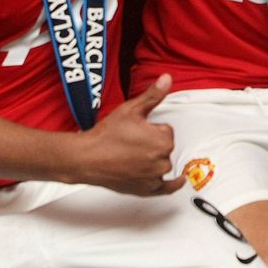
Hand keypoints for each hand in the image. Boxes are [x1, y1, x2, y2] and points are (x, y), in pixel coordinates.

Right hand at [77, 75, 185, 195]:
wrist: (86, 158)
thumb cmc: (106, 135)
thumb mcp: (131, 109)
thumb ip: (153, 95)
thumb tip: (167, 79)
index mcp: (163, 140)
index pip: (165, 130)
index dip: (149, 128)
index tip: (134, 131)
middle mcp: (162, 161)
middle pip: (164, 147)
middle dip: (151, 143)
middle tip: (129, 142)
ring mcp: (154, 177)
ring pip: (162, 163)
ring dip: (153, 159)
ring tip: (131, 156)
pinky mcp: (146, 189)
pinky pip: (166, 187)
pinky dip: (174, 184)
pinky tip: (180, 180)